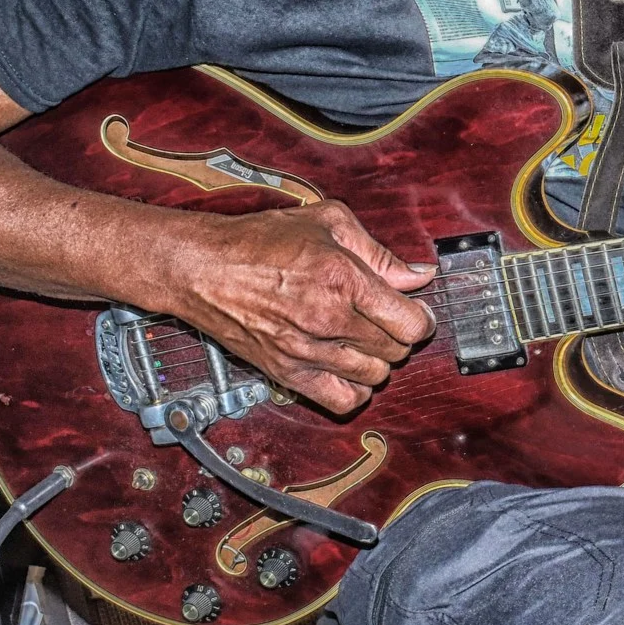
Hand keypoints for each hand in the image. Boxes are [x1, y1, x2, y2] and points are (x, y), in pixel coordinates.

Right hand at [159, 200, 437, 413]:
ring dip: (379, 360)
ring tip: (365, 340)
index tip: (417, 312)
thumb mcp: (327, 223)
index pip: (410, 323)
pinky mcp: (287, 373)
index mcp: (342, 280)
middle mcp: (326, 319)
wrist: (202, 268)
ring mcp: (306, 351)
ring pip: (375, 376)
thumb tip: (417, 276)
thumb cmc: (258, 242)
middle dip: (399, 335)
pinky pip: (342, 401)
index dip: (422, 319)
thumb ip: (378, 253)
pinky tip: (349, 368)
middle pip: (396, 350)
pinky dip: (356, 391)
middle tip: (387, 320)